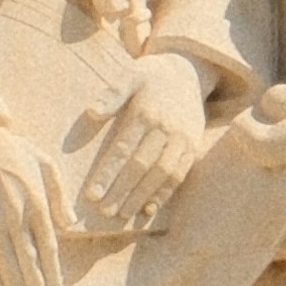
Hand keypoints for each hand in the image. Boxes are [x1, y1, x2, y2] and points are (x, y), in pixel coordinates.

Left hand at [72, 55, 212, 237]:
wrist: (188, 73)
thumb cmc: (151, 77)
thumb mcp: (131, 76)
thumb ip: (112, 94)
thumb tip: (92, 111)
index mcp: (147, 111)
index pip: (124, 148)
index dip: (108, 173)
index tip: (92, 194)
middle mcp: (167, 128)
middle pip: (142, 165)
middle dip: (122, 190)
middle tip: (104, 211)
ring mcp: (183, 139)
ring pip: (162, 174)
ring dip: (142, 196)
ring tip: (123, 212)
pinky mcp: (193, 148)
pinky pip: (179, 175)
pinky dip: (164, 194)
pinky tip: (148, 208)